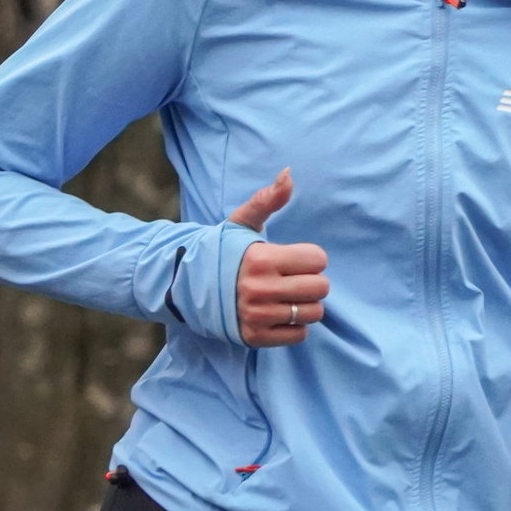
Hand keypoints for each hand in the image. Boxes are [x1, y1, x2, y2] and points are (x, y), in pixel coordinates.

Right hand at [230, 170, 329, 347]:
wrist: (190, 286)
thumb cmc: (225, 252)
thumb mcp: (243, 222)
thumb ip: (268, 199)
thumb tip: (289, 173)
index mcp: (262, 259)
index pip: (318, 259)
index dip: (310, 257)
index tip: (295, 258)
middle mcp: (261, 290)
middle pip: (321, 288)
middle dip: (312, 281)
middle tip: (293, 278)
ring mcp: (258, 316)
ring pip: (314, 313)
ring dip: (306, 305)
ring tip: (287, 296)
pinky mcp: (256, 337)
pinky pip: (300, 335)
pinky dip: (295, 326)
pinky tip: (279, 313)